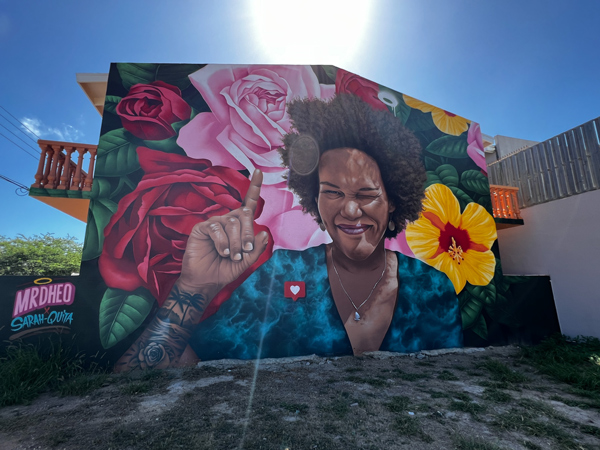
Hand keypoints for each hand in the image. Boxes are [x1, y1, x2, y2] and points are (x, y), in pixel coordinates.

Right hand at [177, 169, 268, 299]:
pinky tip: (223, 252)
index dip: (254, 187)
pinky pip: (217, 228)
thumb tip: (265, 232)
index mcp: (240, 226)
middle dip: (248, 234)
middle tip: (245, 251)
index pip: (248, 204)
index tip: (259, 171)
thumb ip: (256, 248)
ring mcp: (215, 223)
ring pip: (232, 223)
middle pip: (244, 215)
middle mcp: (228, 221)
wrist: (206, 281)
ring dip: (236, 243)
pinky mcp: (202, 228)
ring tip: (232, 256)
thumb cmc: (225, 270)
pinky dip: (223, 242)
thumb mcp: (246, 262)